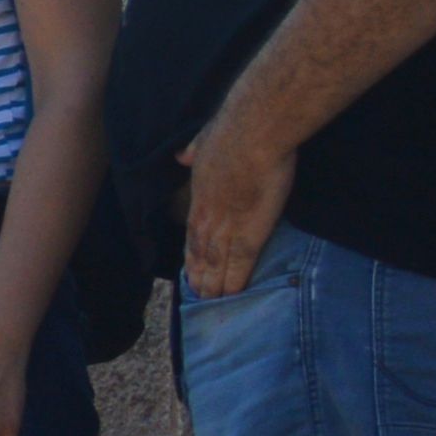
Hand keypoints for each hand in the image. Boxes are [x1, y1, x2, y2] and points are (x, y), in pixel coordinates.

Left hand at [180, 113, 293, 298]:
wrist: (253, 134)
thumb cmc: (232, 133)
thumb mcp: (201, 143)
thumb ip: (194, 153)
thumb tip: (183, 154)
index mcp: (199, 199)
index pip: (192, 234)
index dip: (192, 253)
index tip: (190, 268)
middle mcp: (208, 219)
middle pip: (201, 255)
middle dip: (200, 277)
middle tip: (199, 295)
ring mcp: (227, 228)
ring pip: (217, 265)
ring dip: (216, 285)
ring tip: (214, 302)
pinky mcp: (250, 233)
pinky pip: (241, 265)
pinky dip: (236, 282)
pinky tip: (234, 296)